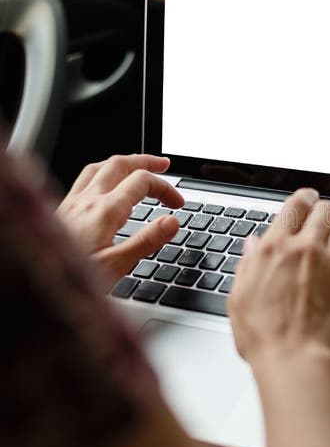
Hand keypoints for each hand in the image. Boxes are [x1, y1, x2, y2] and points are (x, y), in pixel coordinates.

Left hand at [56, 154, 184, 287]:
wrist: (34, 285)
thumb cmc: (69, 279)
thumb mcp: (116, 266)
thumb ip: (146, 241)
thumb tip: (172, 221)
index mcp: (105, 210)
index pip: (142, 181)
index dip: (165, 187)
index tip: (177, 204)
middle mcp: (87, 200)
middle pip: (120, 164)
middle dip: (145, 161)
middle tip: (163, 165)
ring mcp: (71, 203)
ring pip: (99, 168)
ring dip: (122, 164)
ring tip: (136, 167)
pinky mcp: (61, 211)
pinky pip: (83, 180)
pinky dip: (101, 174)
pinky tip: (102, 187)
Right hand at [228, 189, 329, 370]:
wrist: (293, 361)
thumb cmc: (264, 337)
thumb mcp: (240, 297)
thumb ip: (248, 265)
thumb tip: (253, 245)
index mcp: (275, 249)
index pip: (294, 207)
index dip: (303, 198)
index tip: (307, 198)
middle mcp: (306, 249)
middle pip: (324, 211)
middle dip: (327, 209)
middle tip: (328, 214)